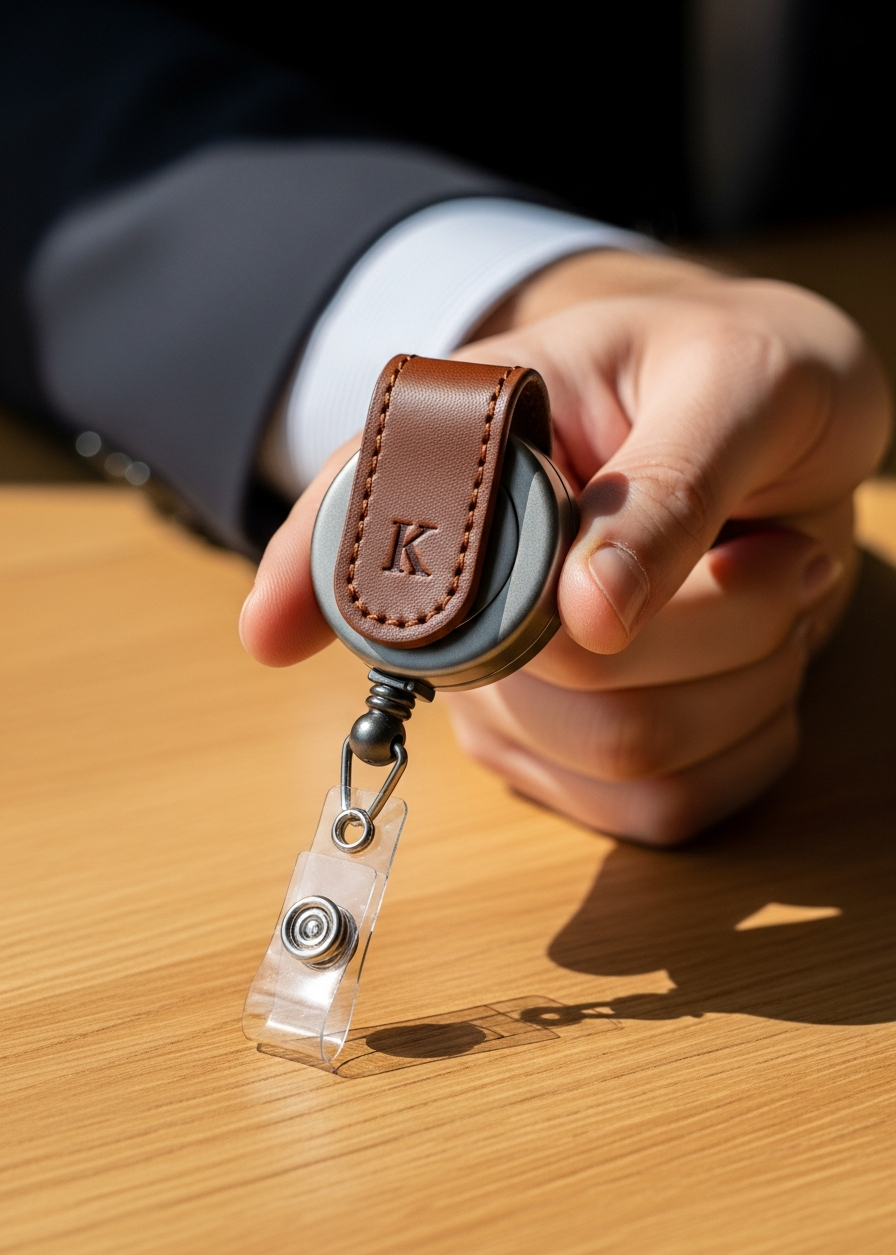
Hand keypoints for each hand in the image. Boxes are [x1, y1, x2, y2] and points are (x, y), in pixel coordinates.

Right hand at [241, 251, 890, 842]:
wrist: (799, 435)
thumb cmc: (747, 375)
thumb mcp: (733, 383)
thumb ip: (663, 487)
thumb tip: (586, 617)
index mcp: (482, 451)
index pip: (362, 517)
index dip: (310, 578)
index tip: (269, 634)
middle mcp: (482, 581)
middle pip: (556, 673)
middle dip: (709, 622)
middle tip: (764, 548)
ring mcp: (525, 682)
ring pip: (630, 747)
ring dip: (749, 670)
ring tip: (768, 580)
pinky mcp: (585, 754)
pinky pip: (666, 804)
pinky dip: (752, 736)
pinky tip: (761, 659)